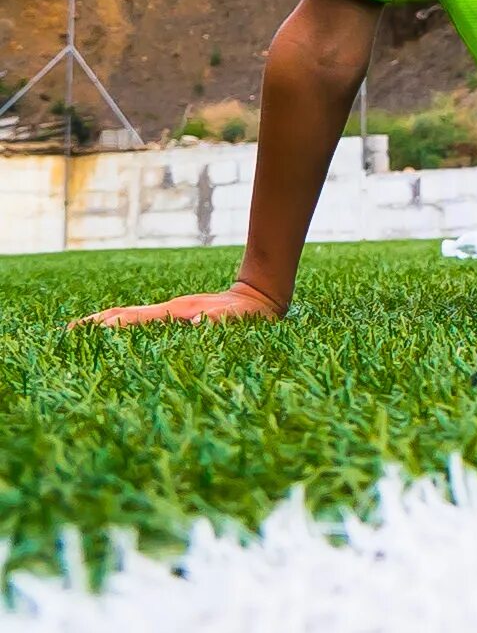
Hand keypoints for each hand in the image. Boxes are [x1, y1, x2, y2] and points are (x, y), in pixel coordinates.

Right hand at [76, 280, 285, 328]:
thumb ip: (221, 321)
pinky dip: (115, 326)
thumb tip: (199, 323)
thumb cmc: (250, 315)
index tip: (85, 333)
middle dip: (92, 325)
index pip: (135, 320)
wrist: (259, 296)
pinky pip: (137, 322)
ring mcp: (168, 313)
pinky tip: (104, 335)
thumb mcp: (240, 320)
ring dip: (99, 325)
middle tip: (62, 336)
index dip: (111, 326)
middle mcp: (166, 311)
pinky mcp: (172, 317)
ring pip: (126, 317)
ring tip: (71, 336)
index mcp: (176, 313)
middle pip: (121, 316)